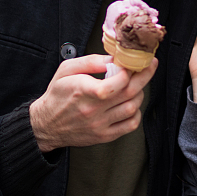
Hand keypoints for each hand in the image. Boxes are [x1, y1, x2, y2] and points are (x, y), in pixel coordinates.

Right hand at [29, 54, 155, 151]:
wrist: (46, 124)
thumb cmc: (57, 95)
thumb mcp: (66, 70)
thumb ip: (90, 62)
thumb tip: (113, 59)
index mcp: (83, 91)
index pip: (116, 83)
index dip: (128, 71)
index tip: (130, 63)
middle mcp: (93, 110)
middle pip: (130, 93)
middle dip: (144, 76)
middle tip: (149, 66)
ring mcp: (100, 125)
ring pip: (132, 108)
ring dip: (139, 93)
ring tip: (135, 85)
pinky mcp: (104, 136)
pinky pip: (130, 125)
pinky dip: (136, 112)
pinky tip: (131, 104)